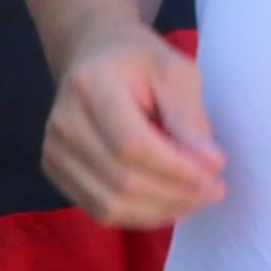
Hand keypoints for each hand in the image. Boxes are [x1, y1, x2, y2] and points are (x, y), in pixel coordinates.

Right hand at [38, 24, 225, 224]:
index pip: (133, 146)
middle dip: (177, 194)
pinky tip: (168, 202)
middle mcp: (63, 123)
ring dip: (161, 211)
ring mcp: (53, 150)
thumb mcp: (175, 71)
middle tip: (214, 190)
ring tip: (195, 199)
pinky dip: (140, 215)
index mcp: (90, 87)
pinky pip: (100, 211)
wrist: (92, 55)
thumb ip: (190, 117)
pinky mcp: (55, 171)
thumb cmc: (138, 60)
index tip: (217, 172)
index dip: (178, 169)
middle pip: (123, 181)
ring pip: (111, 205)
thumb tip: (210, 166)